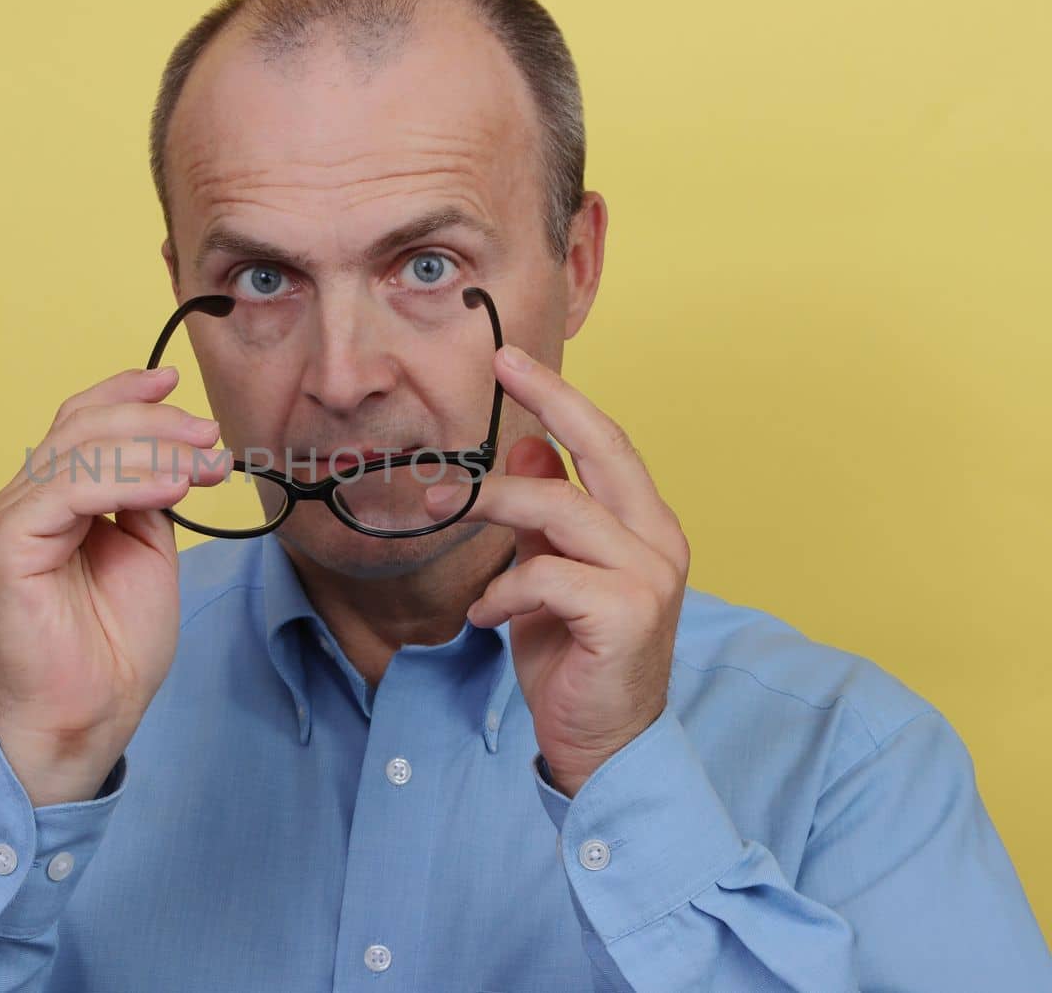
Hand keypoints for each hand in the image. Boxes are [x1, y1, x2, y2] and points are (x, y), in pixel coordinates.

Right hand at [0, 366, 225, 805]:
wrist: (92, 713)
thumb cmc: (114, 647)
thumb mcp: (148, 551)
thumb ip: (147, 497)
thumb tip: (172, 452)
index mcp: (56, 499)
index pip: (82, 423)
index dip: (126, 393)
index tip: (175, 382)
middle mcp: (27, 501)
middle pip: (83, 427)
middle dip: (155, 423)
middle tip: (209, 436)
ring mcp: (11, 519)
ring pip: (78, 452)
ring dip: (152, 450)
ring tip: (203, 465)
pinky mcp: (5, 544)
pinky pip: (66, 491)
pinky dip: (126, 481)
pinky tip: (172, 489)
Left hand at [424, 345, 690, 797]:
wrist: (603, 747)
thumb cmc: (575, 660)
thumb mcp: (550, 575)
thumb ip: (543, 519)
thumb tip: (528, 450)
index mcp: (645, 526)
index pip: (606, 442)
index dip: (560, 397)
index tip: (512, 359)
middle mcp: (659, 541)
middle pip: (604, 449)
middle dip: (550, 401)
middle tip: (499, 368)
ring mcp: (649, 577)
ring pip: (562, 507)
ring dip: (492, 506)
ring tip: (446, 515)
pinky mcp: (626, 615)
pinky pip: (547, 576)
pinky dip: (503, 590)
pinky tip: (483, 615)